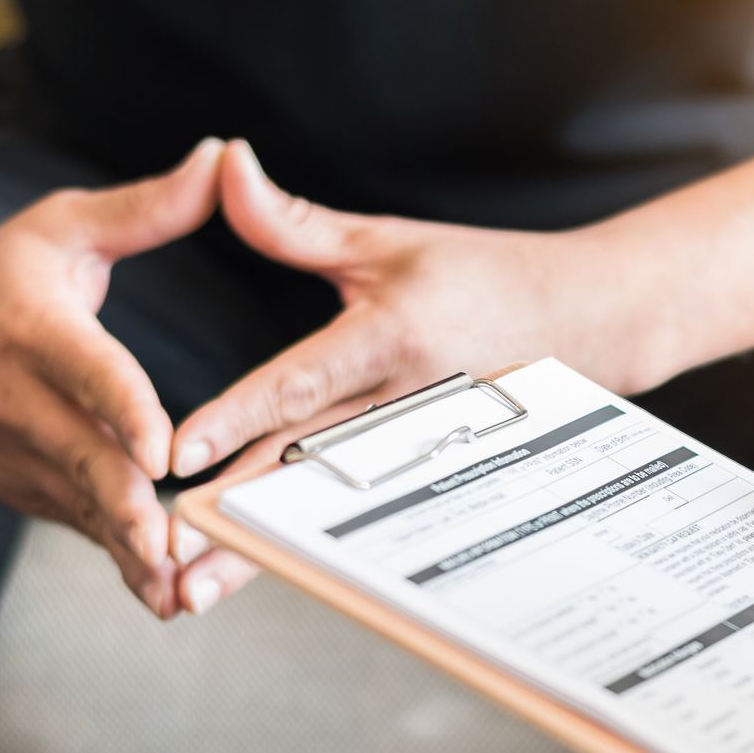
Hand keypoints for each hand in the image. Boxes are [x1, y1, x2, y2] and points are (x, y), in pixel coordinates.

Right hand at [0, 138, 226, 616]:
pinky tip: (157, 588)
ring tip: (176, 593)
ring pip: (75, 504)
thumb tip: (227, 156)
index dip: (123, 409)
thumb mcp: (67, 224)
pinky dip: (108, 552)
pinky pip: (66, 520)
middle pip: (78, 457)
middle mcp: (11, 394)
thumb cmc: (1, 266)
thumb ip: (149, 207)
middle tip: (173, 548)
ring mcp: (4, 448)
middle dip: (126, 508)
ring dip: (124, 549)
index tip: (162, 449)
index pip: (86, 369)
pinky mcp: (7, 483)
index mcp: (33, 326)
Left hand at [168, 139, 661, 612]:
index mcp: (389, 339)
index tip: (181, 453)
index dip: (240, 417)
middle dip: (232, 517)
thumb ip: (295, 221)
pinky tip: (247, 576)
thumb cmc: (483, 275)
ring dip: (256, 552)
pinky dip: (297, 549)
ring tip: (190, 591)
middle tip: (163, 553)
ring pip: (319, 509)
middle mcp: (401, 407)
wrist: (590, 324)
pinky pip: (350, 519)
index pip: (301, 384)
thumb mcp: (389, 241)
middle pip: (301, 469)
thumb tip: (224, 161)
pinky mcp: (424, 476)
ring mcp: (415, 452)